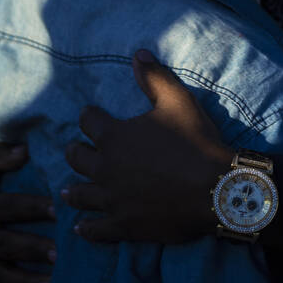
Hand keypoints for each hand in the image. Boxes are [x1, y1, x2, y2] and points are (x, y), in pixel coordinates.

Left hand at [62, 50, 232, 242]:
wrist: (216, 190)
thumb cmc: (196, 142)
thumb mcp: (178, 101)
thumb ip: (155, 77)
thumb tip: (138, 53)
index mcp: (114, 137)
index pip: (88, 121)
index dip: (89, 117)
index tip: (90, 116)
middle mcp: (105, 168)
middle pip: (77, 158)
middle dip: (75, 152)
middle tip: (75, 152)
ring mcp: (112, 200)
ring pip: (80, 195)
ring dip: (72, 191)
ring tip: (66, 192)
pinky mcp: (123, 225)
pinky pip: (96, 229)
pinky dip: (87, 229)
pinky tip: (81, 229)